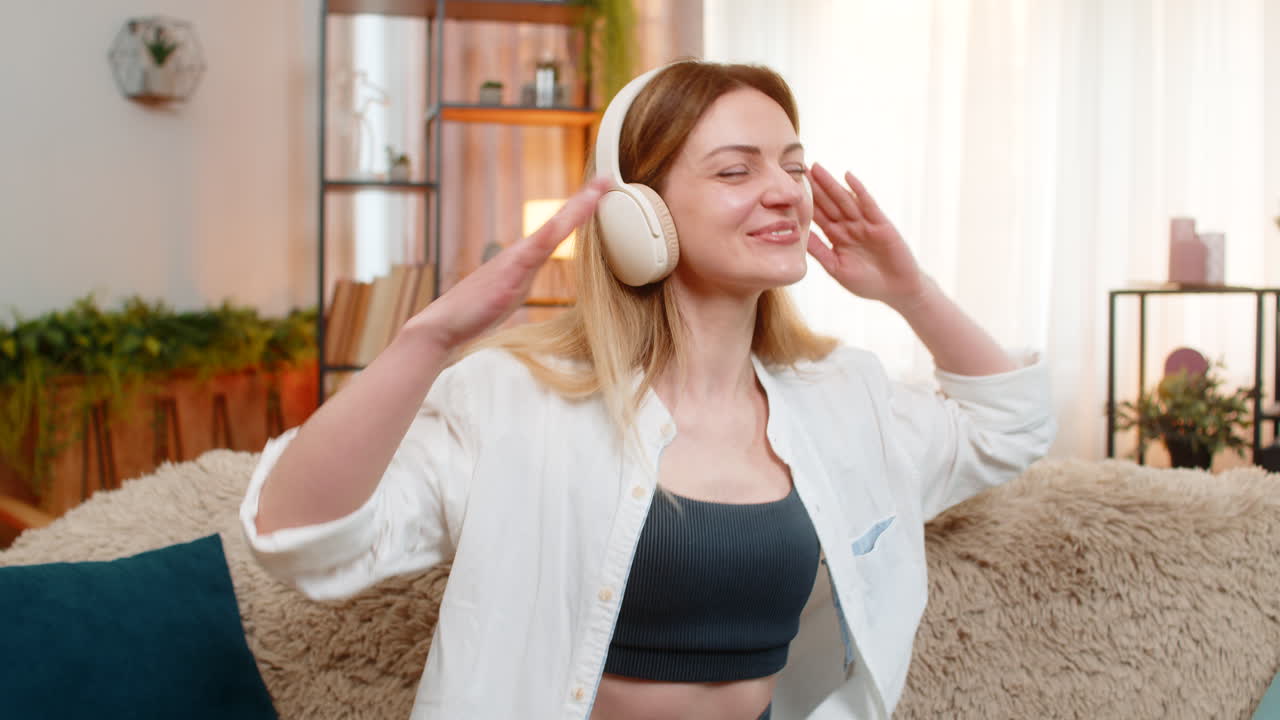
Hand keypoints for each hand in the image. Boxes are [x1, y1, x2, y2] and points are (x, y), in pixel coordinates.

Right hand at [406, 177, 611, 349]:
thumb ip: (521, 283)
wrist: (442, 326)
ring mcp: (515, 261)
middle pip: (558, 222)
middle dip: (583, 200)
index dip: (578, 212)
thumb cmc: (474, 315)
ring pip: (552, 229)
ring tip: (598, 190)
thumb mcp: (508, 297)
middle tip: (606, 178)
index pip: (556, 231)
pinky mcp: (510, 275)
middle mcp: (521, 254)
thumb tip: (528, 283)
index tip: (599, 192)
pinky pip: (537, 250)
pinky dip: (553, 232)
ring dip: (576, 209)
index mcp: (524, 260)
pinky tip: (566, 221)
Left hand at [806, 162, 927, 309]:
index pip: (819, 215)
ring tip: (817, 168)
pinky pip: (868, 204)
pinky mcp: (881, 224)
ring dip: (831, 184)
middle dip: (815, 187)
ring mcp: (865, 223)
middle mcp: (849, 226)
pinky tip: (848, 176)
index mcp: (837, 237)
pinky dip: (859, 190)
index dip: (805, 202)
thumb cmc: (867, 283)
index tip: (789, 188)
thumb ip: (820, 251)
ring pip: (844, 200)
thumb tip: (797, 237)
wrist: (896, 290)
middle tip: (800, 167)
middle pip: (829, 203)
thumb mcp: (836, 268)